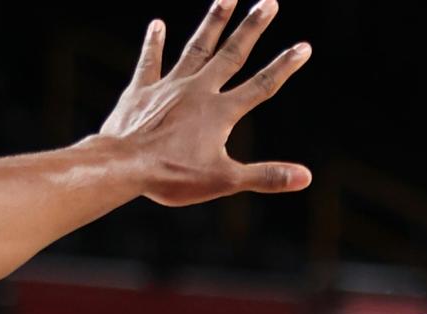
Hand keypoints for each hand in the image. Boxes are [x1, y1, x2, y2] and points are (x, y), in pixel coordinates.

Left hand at [100, 0, 311, 205]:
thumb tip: (305, 178)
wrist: (121, 166)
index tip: (303, 47)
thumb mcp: (224, 181)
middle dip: (252, 27)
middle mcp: (198, 91)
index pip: (261, 86)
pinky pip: (150, 61)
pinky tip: (158, 24)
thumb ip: (266, 176)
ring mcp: (169, 87)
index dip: (284, 67)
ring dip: (214, 22)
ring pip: (196, 47)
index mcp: (220, 112)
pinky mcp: (142, 90)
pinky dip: (154, 43)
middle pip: (231, 54)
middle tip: (268, 2)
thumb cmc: (171, 176)